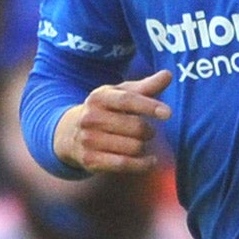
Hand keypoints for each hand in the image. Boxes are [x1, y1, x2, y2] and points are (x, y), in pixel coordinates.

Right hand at [54, 69, 172, 174]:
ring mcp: (88, 140)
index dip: (149, 106)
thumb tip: (168, 74)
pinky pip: (124, 164)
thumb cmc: (106, 110)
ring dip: (144, 147)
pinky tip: (150, 161)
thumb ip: (146, 87)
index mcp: (99, 97)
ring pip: (134, 147)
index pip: (127, 100)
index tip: (168, 113)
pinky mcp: (90, 160)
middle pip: (135, 127)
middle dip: (149, 130)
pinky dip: (142, 164)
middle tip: (149, 131)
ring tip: (141, 143)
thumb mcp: (121, 95)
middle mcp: (90, 118)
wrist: (69, 133)